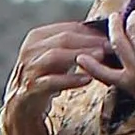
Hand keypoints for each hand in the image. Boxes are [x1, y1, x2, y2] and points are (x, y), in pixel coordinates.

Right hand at [0, 19, 122, 134]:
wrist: (22, 105)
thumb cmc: (44, 78)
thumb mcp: (56, 57)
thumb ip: (73, 46)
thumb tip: (103, 36)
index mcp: (37, 37)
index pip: (68, 28)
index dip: (91, 31)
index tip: (111, 36)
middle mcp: (31, 49)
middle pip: (64, 39)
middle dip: (89, 41)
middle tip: (110, 45)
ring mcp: (29, 68)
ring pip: (56, 56)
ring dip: (80, 55)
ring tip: (100, 56)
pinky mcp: (31, 88)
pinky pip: (52, 81)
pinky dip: (70, 80)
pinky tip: (87, 79)